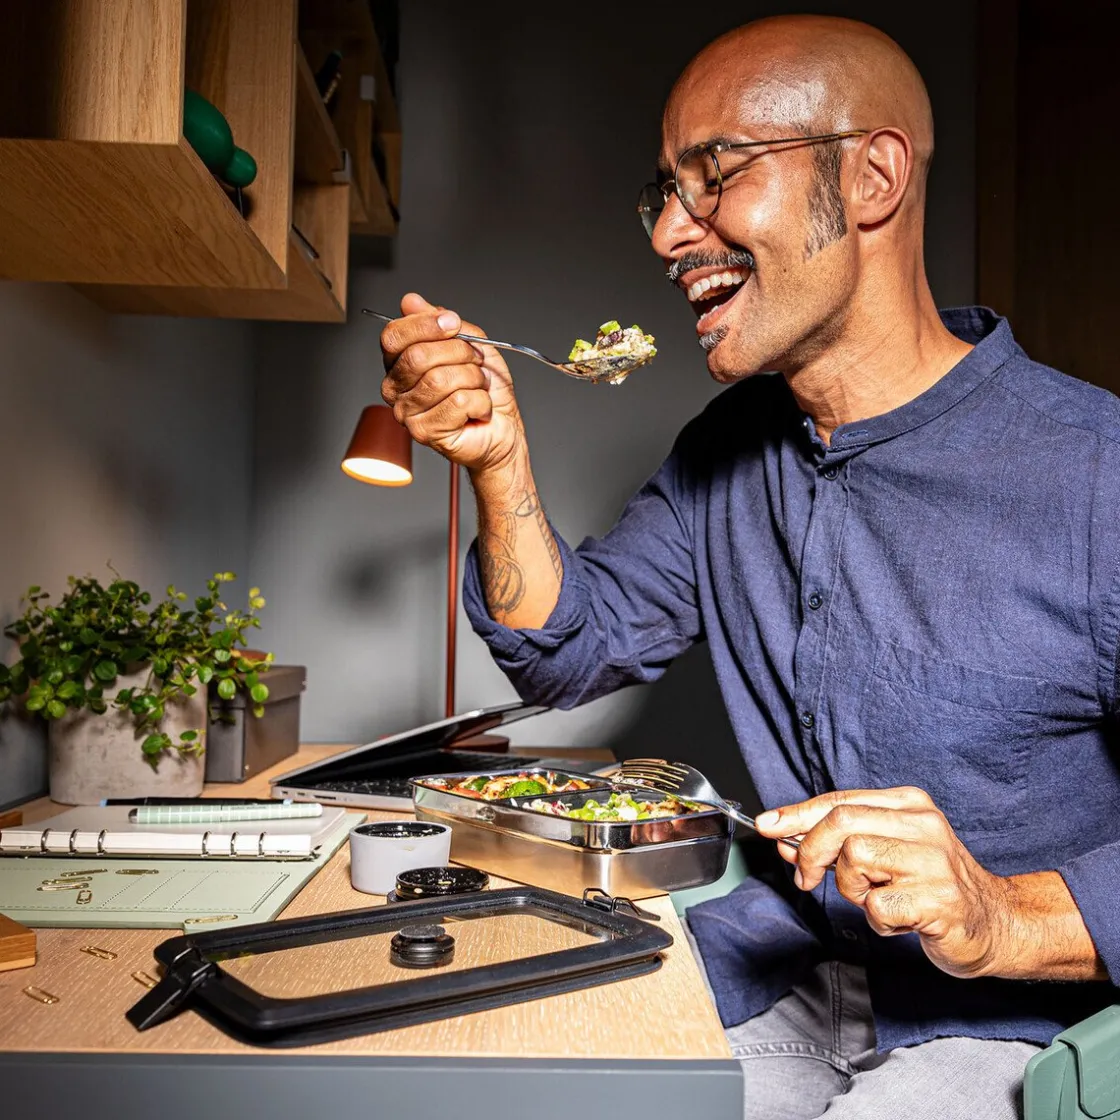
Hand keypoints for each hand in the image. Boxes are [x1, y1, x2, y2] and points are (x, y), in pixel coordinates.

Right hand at [380, 292, 524, 474]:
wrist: (503, 428)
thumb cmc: (484, 389)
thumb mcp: (469, 343)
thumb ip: (440, 322)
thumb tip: (410, 301)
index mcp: (399, 363)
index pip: (394, 336)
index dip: (425, 324)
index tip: (453, 323)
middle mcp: (395, 388)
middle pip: (417, 356)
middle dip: (458, 353)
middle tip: (476, 362)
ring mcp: (407, 412)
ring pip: (440, 380)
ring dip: (473, 379)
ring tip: (479, 387)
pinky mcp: (424, 432)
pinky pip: (458, 403)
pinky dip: (480, 402)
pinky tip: (478, 409)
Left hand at [755, 786, 1028, 978]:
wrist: (994, 923)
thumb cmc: (931, 885)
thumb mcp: (884, 851)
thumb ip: (836, 842)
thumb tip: (783, 838)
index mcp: (909, 804)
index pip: (839, 801)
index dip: (796, 814)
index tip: (765, 827)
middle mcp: (923, 824)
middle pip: (841, 824)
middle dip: (810, 853)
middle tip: (806, 878)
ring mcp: (934, 861)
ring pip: (855, 860)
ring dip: (852, 890)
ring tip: (877, 898)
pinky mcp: (940, 899)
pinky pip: (877, 907)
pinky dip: (878, 921)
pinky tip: (900, 920)